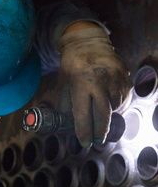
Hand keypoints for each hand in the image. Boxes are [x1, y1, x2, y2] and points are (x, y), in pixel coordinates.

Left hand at [57, 22, 130, 146]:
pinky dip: (114, 104)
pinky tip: (106, 99)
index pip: (83, 114)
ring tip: (97, 109)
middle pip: (103, 115)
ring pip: (113, 108)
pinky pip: (122, 99)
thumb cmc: (71, 66)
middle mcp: (99, 81)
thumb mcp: (62, 84)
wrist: (87, 43)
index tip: (85, 143)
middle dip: (100, 132)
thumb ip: (65, 104)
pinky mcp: (125, 77)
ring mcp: (114, 79)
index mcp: (80, 83)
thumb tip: (68, 125)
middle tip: (97, 141)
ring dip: (106, 114)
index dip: (84, 131)